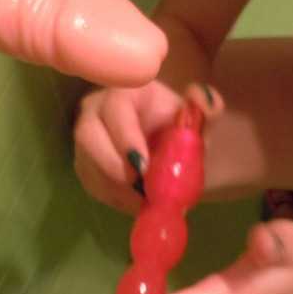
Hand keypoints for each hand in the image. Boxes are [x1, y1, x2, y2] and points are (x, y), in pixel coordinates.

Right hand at [73, 81, 222, 213]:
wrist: (167, 144)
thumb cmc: (179, 126)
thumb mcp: (197, 117)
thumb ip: (207, 106)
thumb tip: (206, 103)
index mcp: (126, 92)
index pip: (116, 108)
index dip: (126, 138)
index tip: (143, 167)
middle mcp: (97, 110)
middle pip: (88, 135)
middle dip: (112, 166)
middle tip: (141, 189)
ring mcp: (86, 139)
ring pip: (88, 164)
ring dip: (116, 187)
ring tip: (146, 201)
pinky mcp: (85, 164)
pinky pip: (93, 183)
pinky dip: (115, 198)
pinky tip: (137, 202)